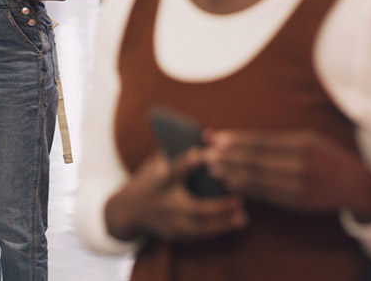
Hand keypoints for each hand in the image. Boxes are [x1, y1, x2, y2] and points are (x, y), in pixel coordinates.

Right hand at [105, 148, 246, 242]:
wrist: (128, 211)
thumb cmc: (152, 179)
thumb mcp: (159, 161)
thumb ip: (181, 148)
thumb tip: (210, 134)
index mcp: (161, 180)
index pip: (175, 170)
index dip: (188, 162)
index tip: (202, 153)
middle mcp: (164, 203)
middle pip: (193, 207)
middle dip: (217, 206)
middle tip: (239, 200)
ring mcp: (168, 223)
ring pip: (199, 228)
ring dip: (222, 224)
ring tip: (243, 218)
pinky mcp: (173, 235)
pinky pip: (198, 236)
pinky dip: (216, 231)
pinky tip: (233, 225)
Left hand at [203, 130, 370, 221]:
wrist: (355, 184)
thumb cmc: (325, 157)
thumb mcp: (309, 139)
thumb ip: (278, 140)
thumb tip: (240, 138)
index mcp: (303, 142)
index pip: (262, 141)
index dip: (236, 141)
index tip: (215, 138)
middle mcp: (301, 163)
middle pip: (256, 159)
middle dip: (228, 157)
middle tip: (206, 154)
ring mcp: (300, 184)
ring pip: (259, 178)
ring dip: (233, 173)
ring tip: (214, 169)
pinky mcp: (298, 201)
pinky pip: (266, 194)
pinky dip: (247, 189)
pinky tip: (233, 184)